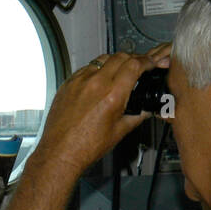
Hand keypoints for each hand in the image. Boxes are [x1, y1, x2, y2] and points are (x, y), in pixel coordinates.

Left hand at [29, 44, 170, 176]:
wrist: (60, 152)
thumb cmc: (85, 146)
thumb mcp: (120, 131)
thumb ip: (137, 116)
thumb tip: (145, 110)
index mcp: (112, 94)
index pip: (134, 65)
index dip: (146, 61)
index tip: (150, 63)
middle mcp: (95, 83)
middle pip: (120, 57)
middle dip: (133, 59)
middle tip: (138, 66)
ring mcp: (79, 81)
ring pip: (102, 59)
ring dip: (114, 61)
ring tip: (119, 72)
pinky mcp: (68, 83)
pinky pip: (86, 68)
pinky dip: (97, 70)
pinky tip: (99, 81)